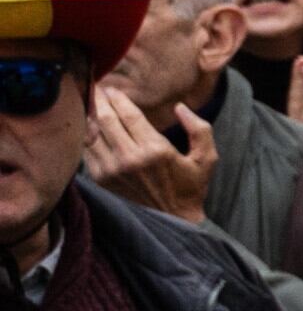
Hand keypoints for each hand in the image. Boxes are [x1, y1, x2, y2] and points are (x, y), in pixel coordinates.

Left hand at [89, 82, 213, 217]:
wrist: (172, 221)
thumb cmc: (191, 187)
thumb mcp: (207, 158)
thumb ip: (199, 128)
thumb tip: (180, 108)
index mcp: (156, 150)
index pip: (129, 115)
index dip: (119, 98)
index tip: (114, 89)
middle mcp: (130, 158)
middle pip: (106, 120)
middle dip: (100, 101)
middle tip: (97, 89)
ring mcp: (112, 170)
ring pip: (92, 133)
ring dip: (90, 116)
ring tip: (91, 104)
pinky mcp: (101, 179)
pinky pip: (88, 150)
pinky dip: (87, 136)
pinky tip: (90, 127)